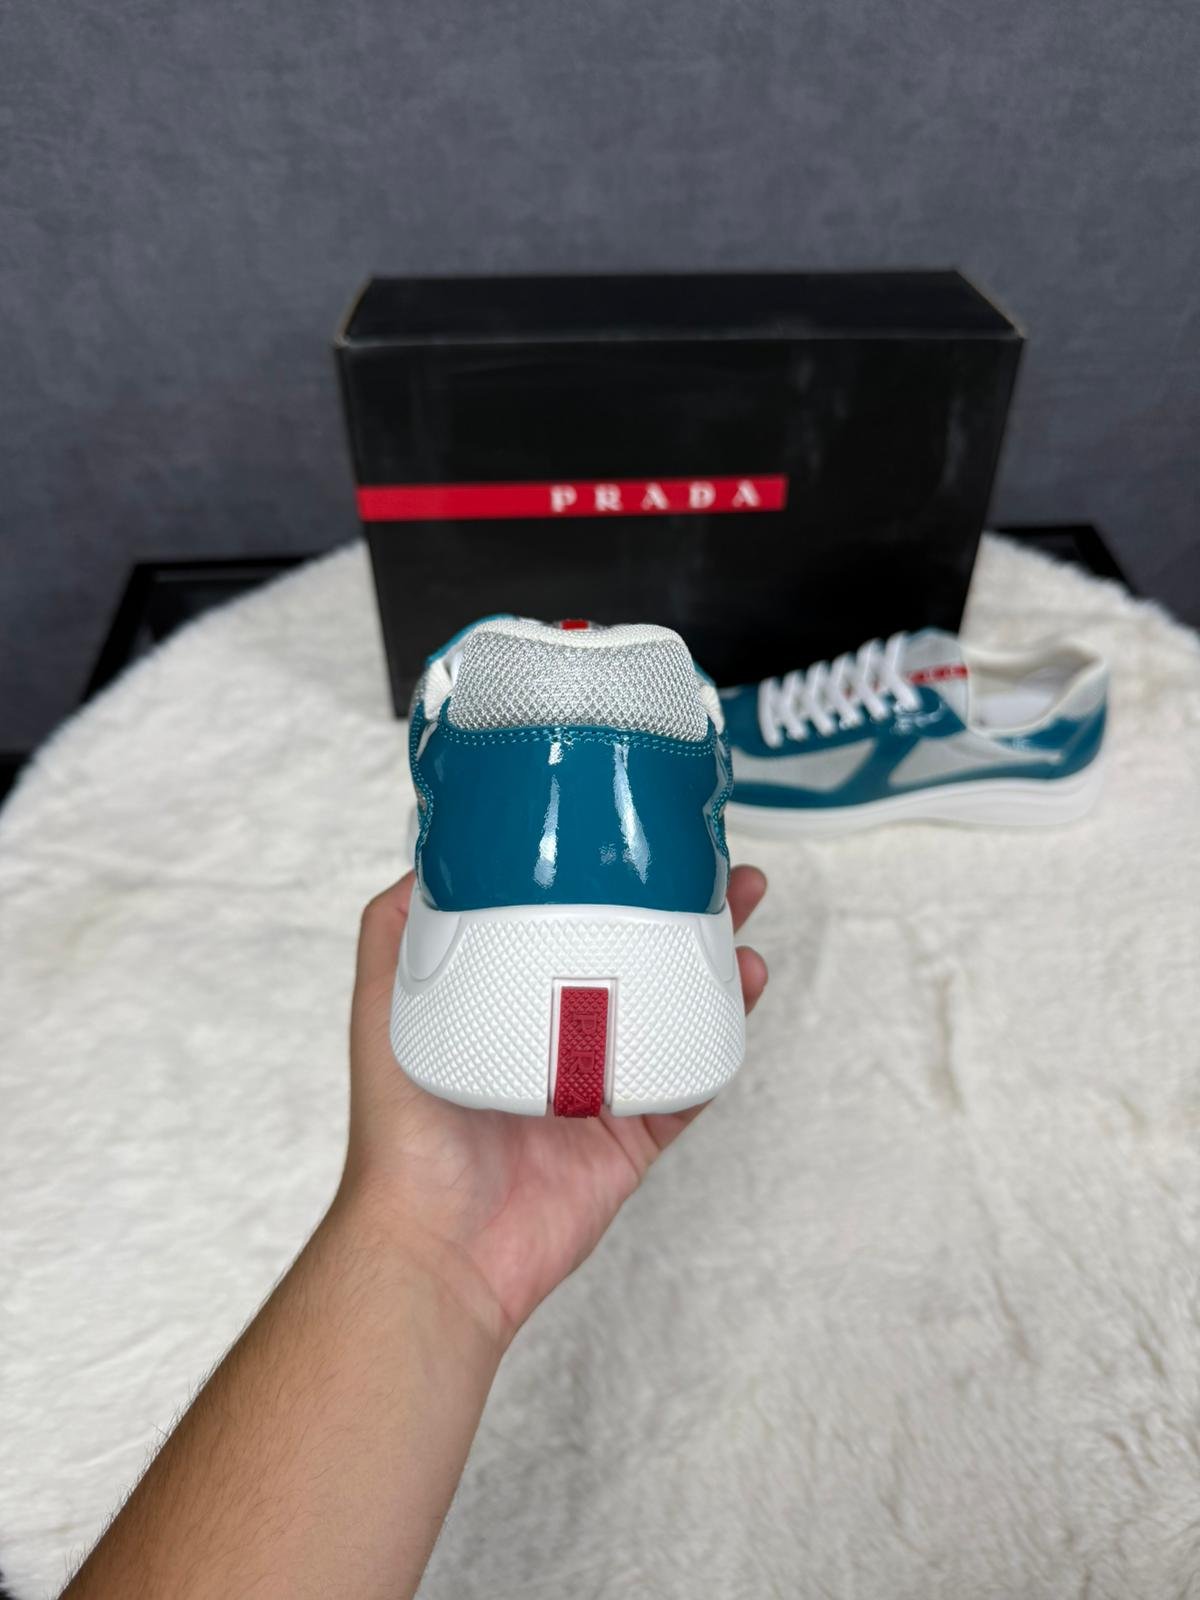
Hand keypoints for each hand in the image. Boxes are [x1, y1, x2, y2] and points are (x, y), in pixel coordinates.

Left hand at [340, 869, 768, 1347]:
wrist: (436, 1243)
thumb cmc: (399, 1131)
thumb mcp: (383, 1008)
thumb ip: (396, 932)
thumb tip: (435, 851)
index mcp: (506, 1005)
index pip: (567, 927)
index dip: (609, 883)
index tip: (641, 842)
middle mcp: (556, 1040)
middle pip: (634, 961)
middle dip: (682, 913)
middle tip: (722, 873)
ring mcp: (598, 1089)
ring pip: (672, 1012)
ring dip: (714, 965)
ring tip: (745, 921)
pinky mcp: (630, 1138)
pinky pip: (685, 1083)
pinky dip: (718, 1039)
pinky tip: (740, 991)